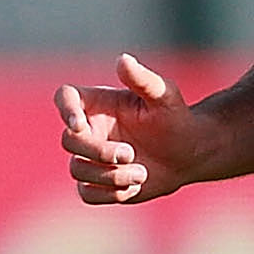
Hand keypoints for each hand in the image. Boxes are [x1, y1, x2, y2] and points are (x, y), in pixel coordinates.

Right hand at [55, 54, 200, 203]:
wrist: (188, 152)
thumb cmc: (176, 117)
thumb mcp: (165, 95)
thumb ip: (143, 79)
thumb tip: (123, 60)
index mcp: (98, 104)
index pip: (64, 97)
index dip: (64, 109)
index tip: (79, 124)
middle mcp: (89, 130)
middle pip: (68, 141)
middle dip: (97, 151)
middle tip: (131, 153)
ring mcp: (91, 158)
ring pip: (77, 170)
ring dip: (110, 175)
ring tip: (142, 173)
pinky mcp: (98, 183)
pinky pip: (87, 193)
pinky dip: (109, 193)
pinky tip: (135, 186)